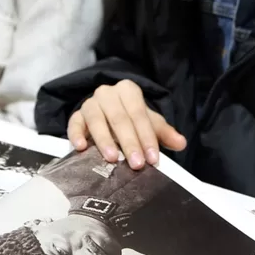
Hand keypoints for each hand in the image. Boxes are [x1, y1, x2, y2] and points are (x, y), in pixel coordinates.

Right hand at [67, 80, 186, 169]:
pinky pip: (74, 123)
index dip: (147, 137)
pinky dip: (76, 134)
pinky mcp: (76, 115)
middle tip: (136, 164)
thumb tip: (181, 143)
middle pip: (119, 117)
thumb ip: (163, 133)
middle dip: (129, 142)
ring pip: (96, 119)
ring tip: (113, 159)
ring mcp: (90, 103)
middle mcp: (108, 93)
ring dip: (105, 140)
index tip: (153, 159)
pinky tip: (81, 148)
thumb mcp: (148, 123)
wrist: (107, 115)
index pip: (139, 113)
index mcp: (128, 90)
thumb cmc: (131, 119)